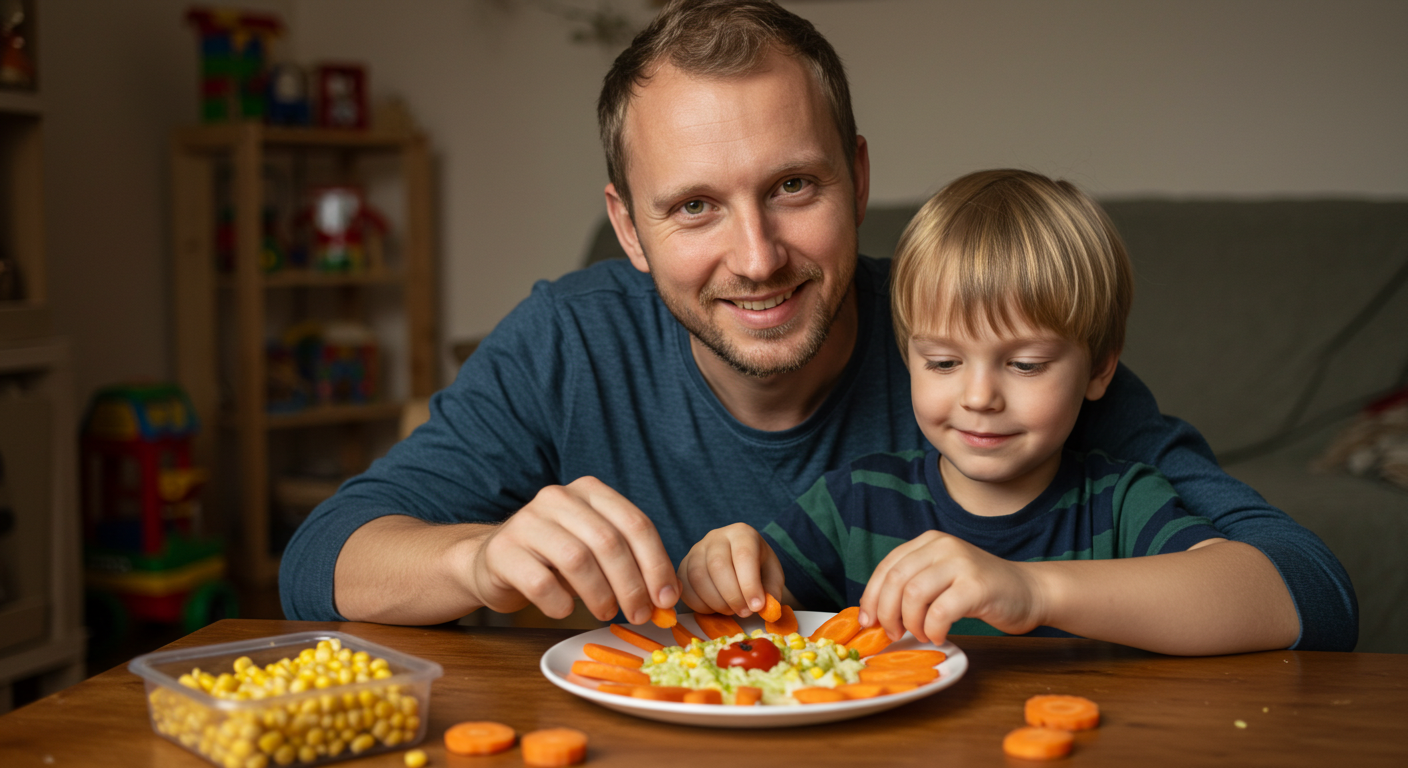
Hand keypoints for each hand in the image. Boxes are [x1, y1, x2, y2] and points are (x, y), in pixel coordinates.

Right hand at [466, 476, 679, 624]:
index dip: (656, 564)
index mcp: (589, 492)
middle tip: (640, 615)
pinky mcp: (503, 551)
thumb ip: (632, 565)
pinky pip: (541, 583)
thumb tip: (668, 597)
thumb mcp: (597, 552)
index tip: (666, 599)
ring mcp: (526, 522)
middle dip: (632, 585)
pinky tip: (564, 609)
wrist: (494, 562)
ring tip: (605, 612)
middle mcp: (558, 498)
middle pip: (609, 542)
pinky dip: (560, 603)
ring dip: (600, 595)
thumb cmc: (556, 560)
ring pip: (577, 560)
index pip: (635, 523)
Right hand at [677, 523, 783, 617]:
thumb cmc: (758, 570)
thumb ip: (772, 592)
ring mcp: (696, 550)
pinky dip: (701, 605)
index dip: (750, 584)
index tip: (757, 606)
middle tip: (744, 612)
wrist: (738, 566)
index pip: (743, 555)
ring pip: (698, 578)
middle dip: (733, 596)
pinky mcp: (683, 567)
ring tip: (732, 610)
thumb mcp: (772, 577)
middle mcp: (716, 537)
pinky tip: (716, 608)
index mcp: (742, 533)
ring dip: (716, 602)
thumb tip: (765, 609)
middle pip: (718, 565)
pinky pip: (686, 589)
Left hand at [858, 531, 1044, 643]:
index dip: (871, 597)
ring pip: (914, 595)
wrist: (1028, 591)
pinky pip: (940, 612)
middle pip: (896, 580)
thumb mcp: (940, 579)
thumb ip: (911, 586)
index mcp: (928, 542)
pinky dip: (933, 630)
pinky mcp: (977, 585)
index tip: (867, 622)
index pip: (887, 567)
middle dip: (887, 613)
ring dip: (911, 623)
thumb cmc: (979, 591)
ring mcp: (961, 563)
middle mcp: (942, 546)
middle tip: (893, 634)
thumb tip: (872, 614)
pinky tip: (939, 635)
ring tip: (921, 634)